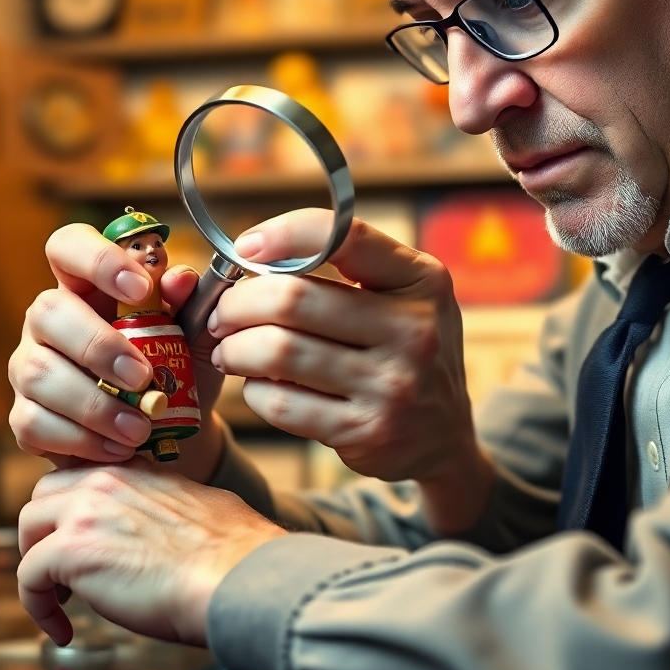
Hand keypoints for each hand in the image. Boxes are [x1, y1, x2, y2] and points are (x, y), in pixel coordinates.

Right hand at [8, 224, 225, 478]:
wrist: (170, 433)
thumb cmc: (176, 368)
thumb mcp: (192, 334)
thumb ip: (187, 305)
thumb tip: (181, 277)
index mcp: (87, 284)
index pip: (68, 245)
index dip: (98, 259)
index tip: (141, 288)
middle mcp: (49, 319)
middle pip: (48, 310)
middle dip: (98, 345)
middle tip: (144, 376)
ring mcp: (30, 366)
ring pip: (39, 373)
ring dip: (95, 403)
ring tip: (140, 425)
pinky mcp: (25, 416)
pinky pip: (36, 423)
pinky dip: (84, 439)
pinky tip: (120, 447)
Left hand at [17, 460, 284, 645]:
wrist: (233, 574)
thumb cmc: (229, 551)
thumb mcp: (195, 504)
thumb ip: (164, 504)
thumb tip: (161, 528)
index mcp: (136, 468)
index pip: (81, 472)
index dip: (72, 506)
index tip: (77, 536)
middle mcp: (106, 479)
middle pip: (45, 493)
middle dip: (46, 529)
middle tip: (62, 568)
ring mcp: (85, 510)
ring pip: (29, 526)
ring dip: (37, 563)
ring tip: (59, 598)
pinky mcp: (71, 549)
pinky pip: (28, 577)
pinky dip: (38, 608)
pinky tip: (62, 629)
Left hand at [211, 209, 493, 533]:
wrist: (445, 434)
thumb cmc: (405, 347)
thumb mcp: (405, 294)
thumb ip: (348, 266)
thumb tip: (256, 254)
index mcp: (422, 280)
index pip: (345, 237)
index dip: (284, 235)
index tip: (247, 247)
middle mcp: (414, 329)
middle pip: (293, 299)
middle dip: (240, 302)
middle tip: (224, 312)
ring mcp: (393, 385)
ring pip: (278, 352)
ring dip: (236, 348)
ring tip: (228, 348)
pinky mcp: (367, 433)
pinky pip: (281, 403)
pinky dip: (254, 390)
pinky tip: (256, 384)